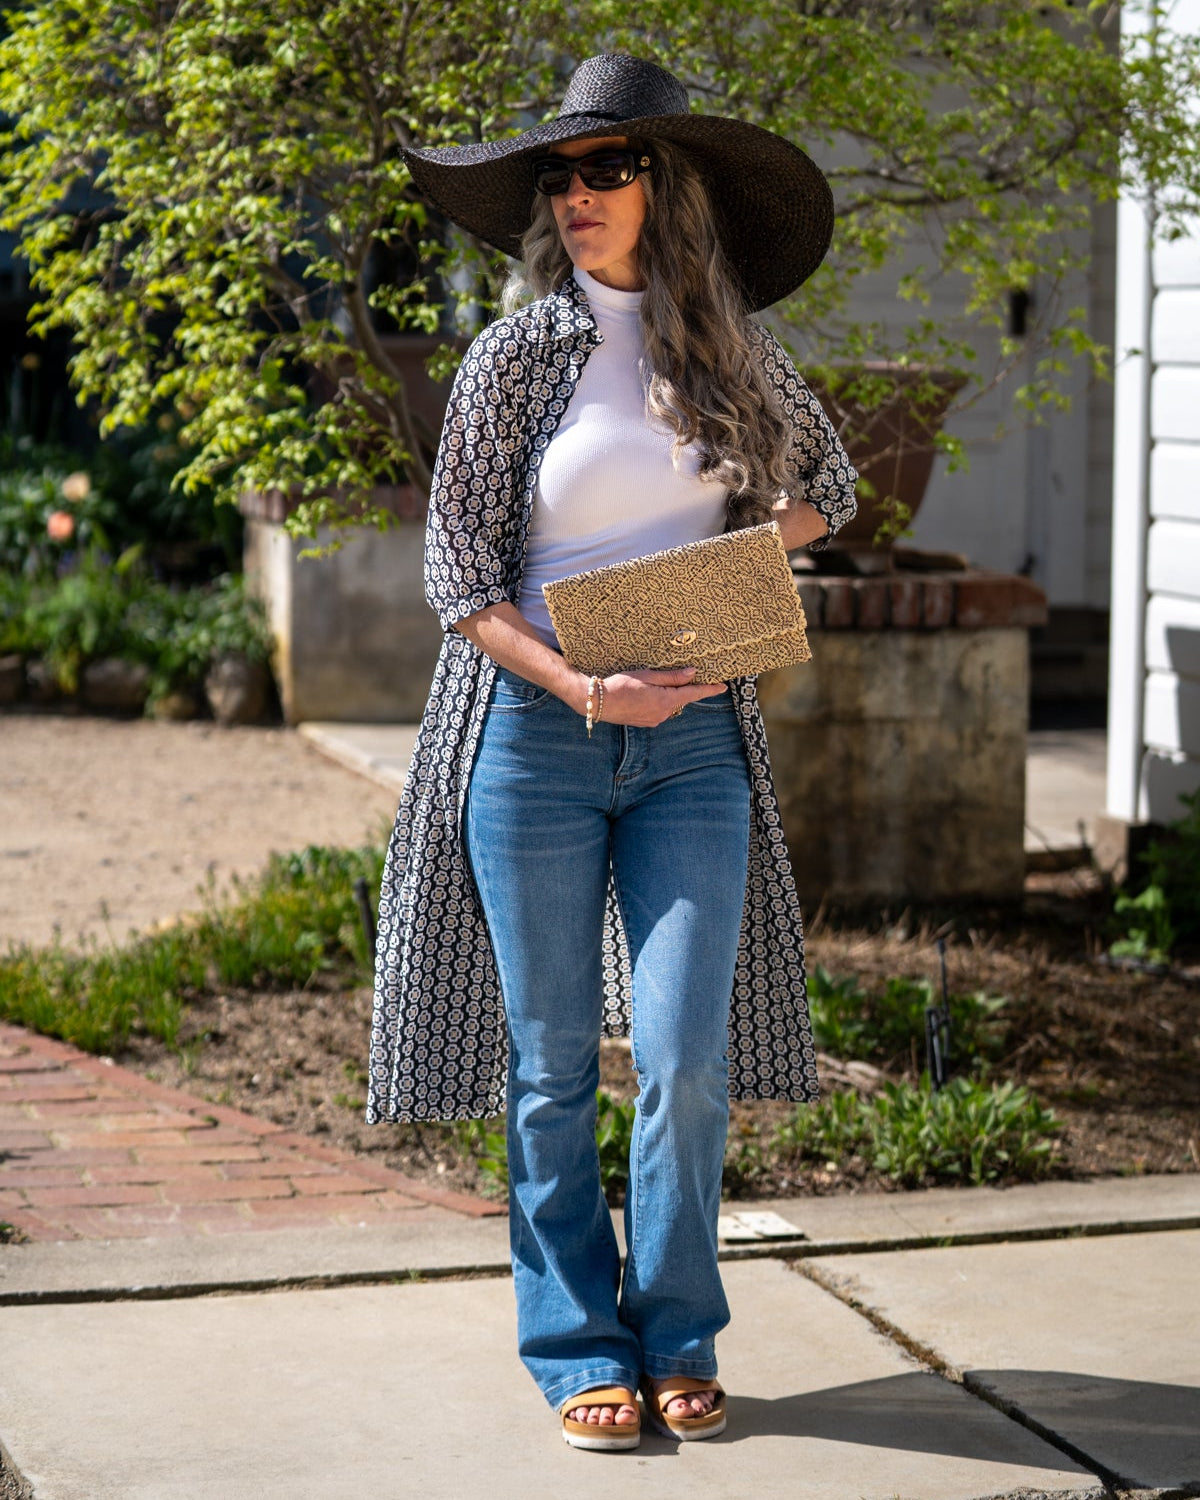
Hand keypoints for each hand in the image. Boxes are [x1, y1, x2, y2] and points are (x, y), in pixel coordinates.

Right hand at [589, 667, 725, 726]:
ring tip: (646, 684)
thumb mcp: (648, 676)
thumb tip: (693, 673)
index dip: (709, 689)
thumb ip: (673, 676)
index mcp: (666, 700)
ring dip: (666, 693)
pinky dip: (658, 700)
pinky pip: (660, 709)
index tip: (723, 686)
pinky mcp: (647, 722)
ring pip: (669, 703)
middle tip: (670, 674)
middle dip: (680, 686)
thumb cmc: (621, 685)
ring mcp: (655, 720)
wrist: (599, 702)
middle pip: (681, 697)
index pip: (694, 693)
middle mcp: (664, 713)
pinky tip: (643, 694)